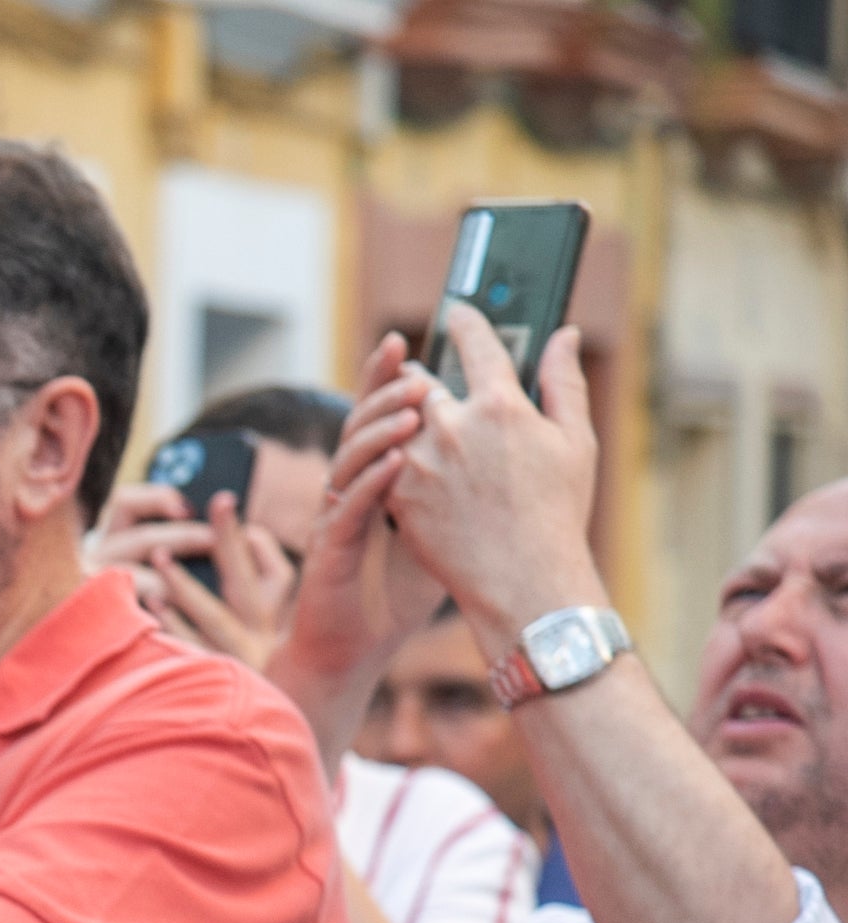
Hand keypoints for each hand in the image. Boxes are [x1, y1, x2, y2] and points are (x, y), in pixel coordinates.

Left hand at [93, 489, 297, 667]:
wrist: (226, 727)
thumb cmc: (231, 657)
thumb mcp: (247, 624)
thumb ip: (239, 584)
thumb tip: (230, 538)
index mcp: (277, 623)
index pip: (279, 577)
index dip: (258, 545)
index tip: (233, 513)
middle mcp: (263, 642)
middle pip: (245, 584)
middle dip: (230, 540)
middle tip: (218, 500)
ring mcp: (238, 664)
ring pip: (215, 617)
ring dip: (185, 583)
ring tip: (159, 553)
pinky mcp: (210, 683)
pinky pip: (189, 649)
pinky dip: (171, 625)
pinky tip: (152, 603)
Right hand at [274, 335, 447, 684]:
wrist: (360, 644)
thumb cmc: (401, 587)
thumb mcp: (452, 518)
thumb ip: (475, 471)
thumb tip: (518, 427)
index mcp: (380, 475)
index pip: (382, 412)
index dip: (390, 375)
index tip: (411, 338)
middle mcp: (352, 486)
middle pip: (360, 422)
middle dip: (379, 386)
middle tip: (407, 357)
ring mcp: (337, 515)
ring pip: (349, 457)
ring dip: (377, 429)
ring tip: (412, 408)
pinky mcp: (329, 549)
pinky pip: (346, 508)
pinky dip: (370, 482)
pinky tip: (395, 463)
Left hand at [380, 305, 604, 638]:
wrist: (520, 578)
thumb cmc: (557, 513)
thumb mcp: (575, 442)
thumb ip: (564, 382)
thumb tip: (564, 334)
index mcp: (501, 406)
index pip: (475, 343)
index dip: (464, 321)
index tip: (457, 310)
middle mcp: (453, 426)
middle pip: (416, 380)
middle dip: (415, 376)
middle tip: (417, 378)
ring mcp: (419, 460)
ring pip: (390, 418)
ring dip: (394, 415)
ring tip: (403, 421)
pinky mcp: (395, 492)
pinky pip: (380, 458)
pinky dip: (385, 452)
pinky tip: (394, 458)